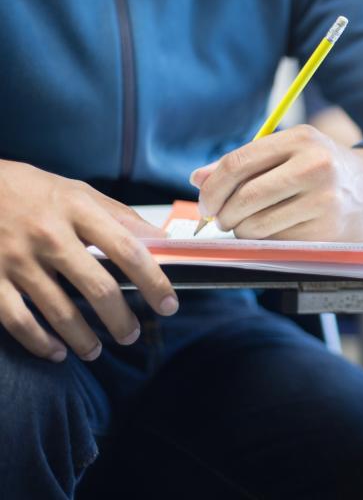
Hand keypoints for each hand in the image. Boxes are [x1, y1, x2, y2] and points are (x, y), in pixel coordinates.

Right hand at [0, 161, 177, 361]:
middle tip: (132, 335)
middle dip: (121, 320)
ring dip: (84, 339)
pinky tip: (56, 351)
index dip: (153, 282)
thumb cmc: (32, 190)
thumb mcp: (78, 192)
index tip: (168, 305)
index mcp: (77, 209)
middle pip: (98, 288)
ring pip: (60, 312)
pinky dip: (40, 343)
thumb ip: (120, 216)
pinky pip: (18, 320)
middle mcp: (49, 235)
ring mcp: (16, 258)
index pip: (128, 250)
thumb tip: (163, 240)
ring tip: (96, 351)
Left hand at [191, 125, 362, 240]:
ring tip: (248, 225)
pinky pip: (277, 241)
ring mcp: (323, 200)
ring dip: (242, 230)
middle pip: (245, 197)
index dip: (213, 188)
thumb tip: (199, 178)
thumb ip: (245, 163)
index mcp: (301, 139)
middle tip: (221, 219)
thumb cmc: (323, 169)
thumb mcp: (291, 152)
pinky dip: (266, 240)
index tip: (205, 202)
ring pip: (257, 225)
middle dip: (223, 214)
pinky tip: (275, 231)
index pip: (238, 164)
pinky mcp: (327, 229)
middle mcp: (315, 166)